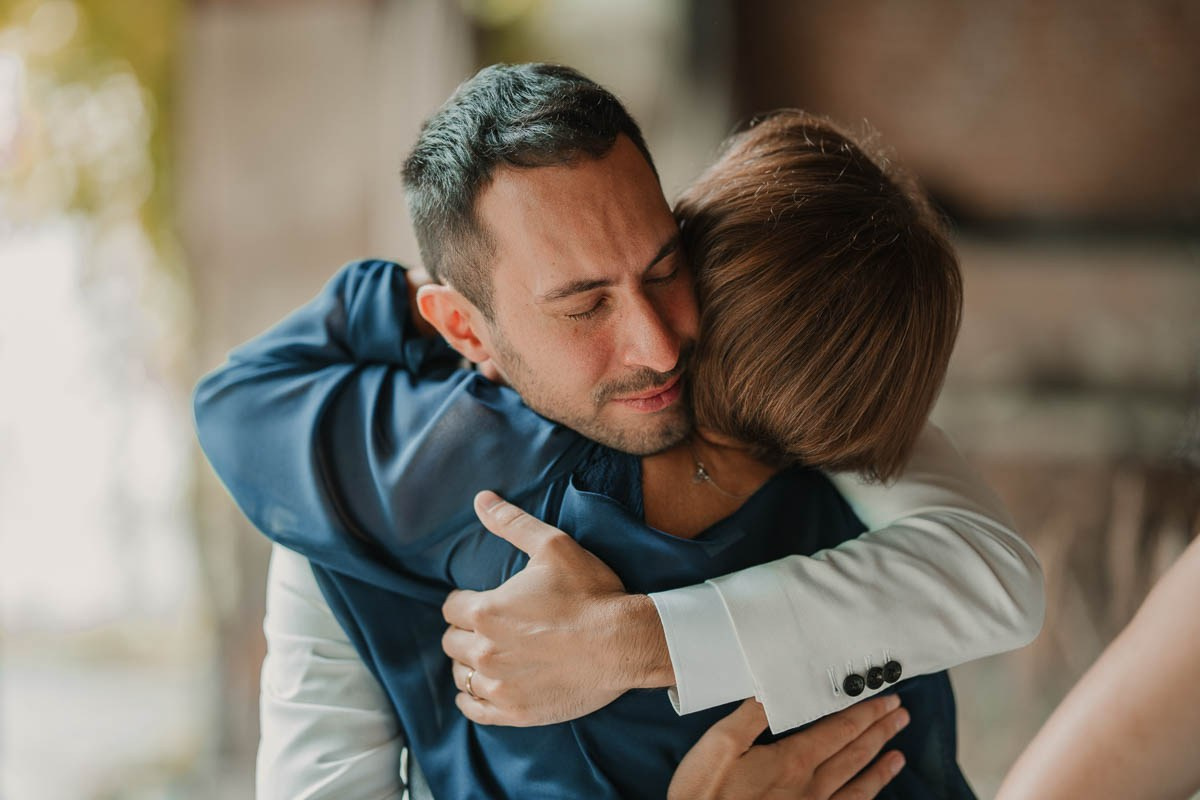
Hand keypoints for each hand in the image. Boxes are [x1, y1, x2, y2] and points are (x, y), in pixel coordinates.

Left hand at [442, 491, 671, 725]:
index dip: (465, 601)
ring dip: (469, 664)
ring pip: (461, 675)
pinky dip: (473, 698)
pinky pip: (474, 708)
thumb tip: (481, 499)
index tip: (481, 601)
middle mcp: (484, 651)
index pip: (451, 607)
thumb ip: (512, 522)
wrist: (624, 642)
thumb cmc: (591, 593)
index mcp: (486, 611)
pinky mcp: (515, 711)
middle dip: (466, 632)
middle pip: (452, 642)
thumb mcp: (554, 546)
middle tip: (489, 628)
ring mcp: (499, 685)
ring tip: (490, 656)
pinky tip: (484, 688)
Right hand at [669, 696, 908, 799]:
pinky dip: (863, 799)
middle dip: (879, 732)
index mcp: (793, 760)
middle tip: (901, 716)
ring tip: (898, 755)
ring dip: (880, 768)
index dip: (865, 713)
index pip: (839, 730)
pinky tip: (869, 796)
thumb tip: (775, 686)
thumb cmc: (705, 792)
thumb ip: (752, 714)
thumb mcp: (720, 742)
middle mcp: (810, 787)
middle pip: (854, 754)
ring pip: (857, 787)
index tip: (887, 700)